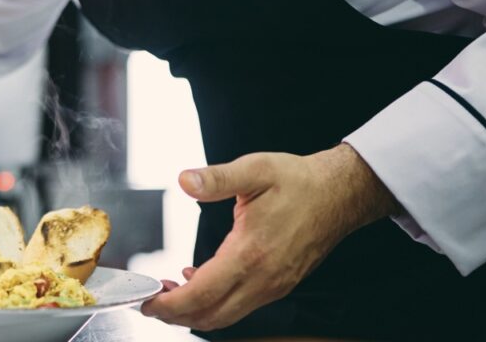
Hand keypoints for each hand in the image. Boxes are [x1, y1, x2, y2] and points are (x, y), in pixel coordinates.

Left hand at [141, 143, 397, 330]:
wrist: (340, 193)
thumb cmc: (298, 181)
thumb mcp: (254, 169)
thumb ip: (216, 178)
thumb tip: (184, 180)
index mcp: (251, 253)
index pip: (202, 294)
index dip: (169, 304)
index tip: (145, 300)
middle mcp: (264, 279)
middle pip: (211, 316)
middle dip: (175, 315)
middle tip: (149, 300)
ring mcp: (273, 286)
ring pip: (226, 316)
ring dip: (194, 311)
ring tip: (169, 292)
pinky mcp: (279, 284)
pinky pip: (241, 306)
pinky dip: (215, 303)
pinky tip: (200, 279)